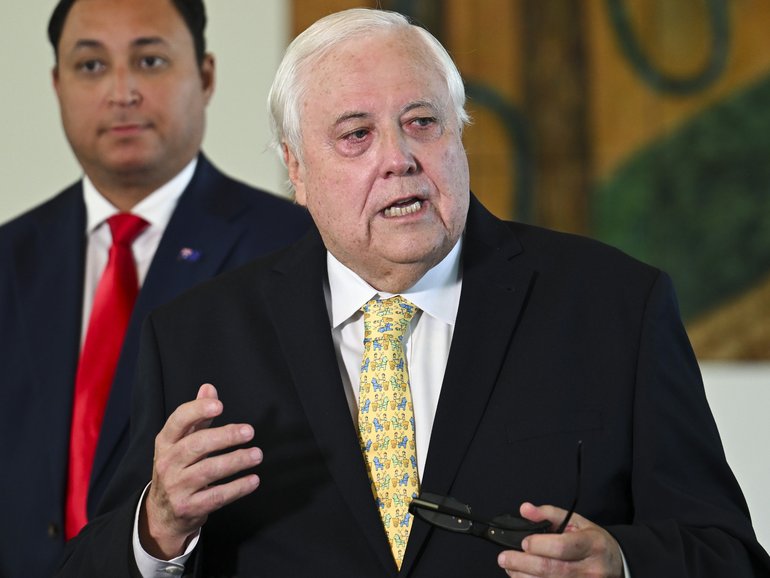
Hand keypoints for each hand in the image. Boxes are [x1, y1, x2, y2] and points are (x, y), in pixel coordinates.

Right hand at [139, 383, 262, 558]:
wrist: (162, 513)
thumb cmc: (178, 468)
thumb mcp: (181, 442)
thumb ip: (198, 416)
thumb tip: (209, 388)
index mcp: (165, 442)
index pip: (178, 421)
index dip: (197, 411)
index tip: (220, 405)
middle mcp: (167, 463)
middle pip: (196, 445)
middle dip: (224, 436)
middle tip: (249, 431)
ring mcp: (176, 487)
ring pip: (208, 471)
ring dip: (235, 461)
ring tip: (257, 454)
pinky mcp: (189, 508)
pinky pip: (216, 497)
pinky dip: (237, 488)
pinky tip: (253, 479)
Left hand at [497, 503, 623, 577]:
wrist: (616, 565)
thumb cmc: (593, 543)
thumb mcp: (576, 522)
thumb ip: (548, 514)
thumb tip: (525, 509)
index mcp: (592, 544)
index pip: (561, 547)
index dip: (538, 545)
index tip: (524, 542)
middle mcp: (591, 569)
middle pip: (551, 569)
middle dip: (522, 563)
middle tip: (504, 558)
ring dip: (523, 577)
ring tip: (510, 568)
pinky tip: (523, 577)